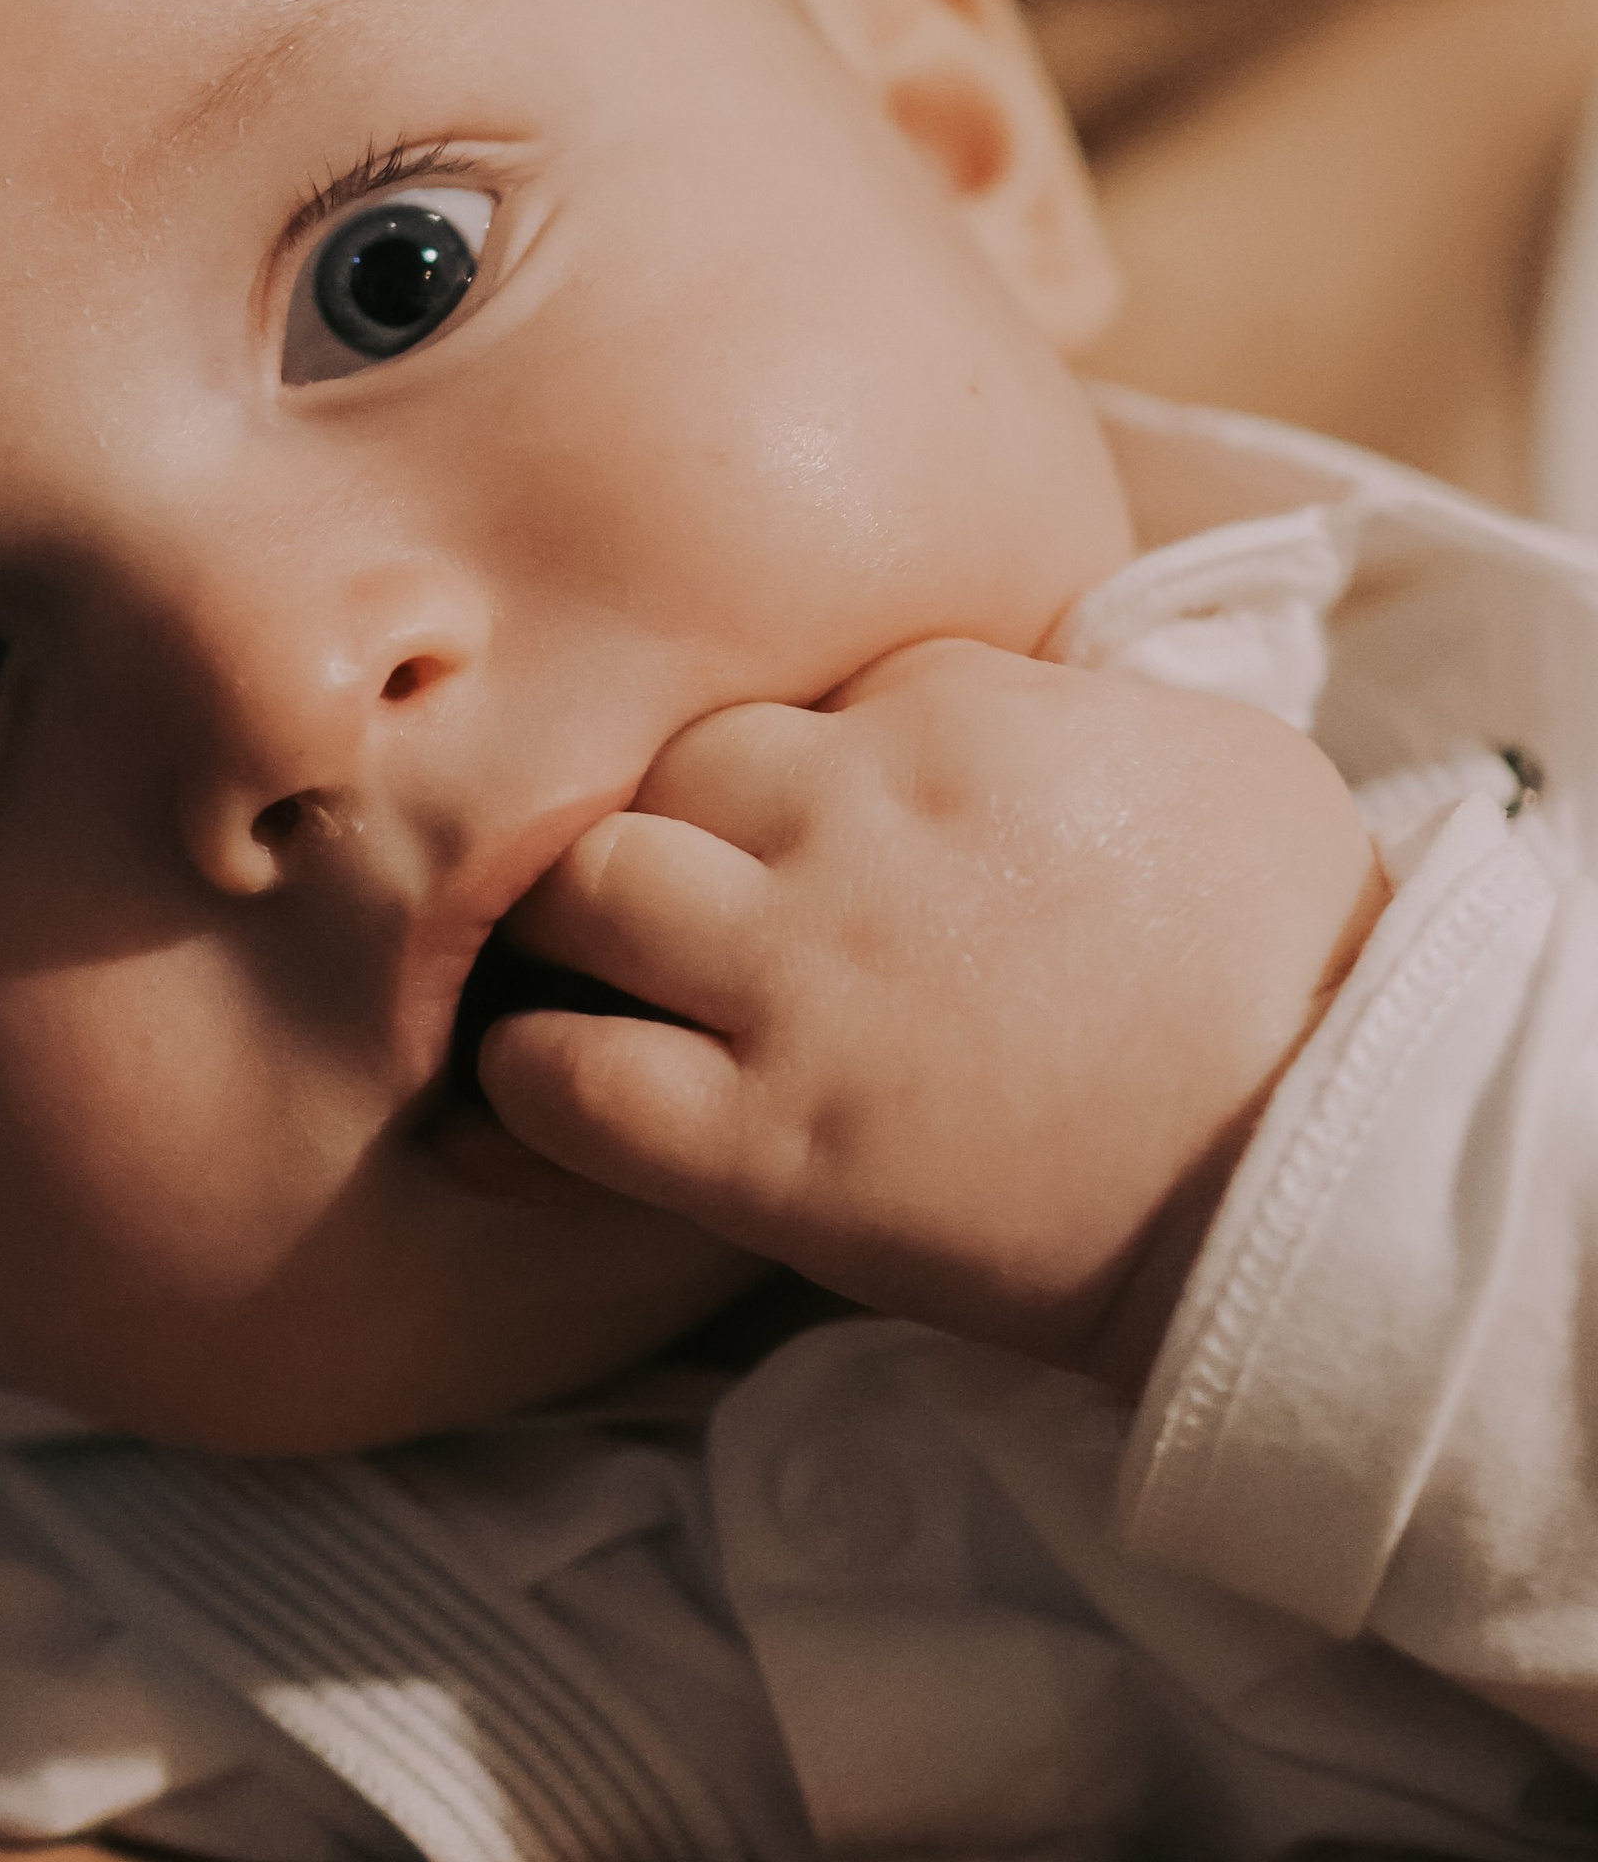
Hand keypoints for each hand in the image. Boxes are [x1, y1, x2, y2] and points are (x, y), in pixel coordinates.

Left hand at [482, 643, 1388, 1393]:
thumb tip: (971, 692)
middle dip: (674, 824)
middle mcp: (853, 820)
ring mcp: (796, 980)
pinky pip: (565, 1076)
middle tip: (696, 905)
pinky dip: (536, 1074)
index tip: (829, 832)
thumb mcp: (1202, 752)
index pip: (809, 685)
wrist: (1324, 1176)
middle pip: (670, 765)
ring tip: (606, 982)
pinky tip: (558, 1082)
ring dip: (582, 929)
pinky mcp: (765, 1143)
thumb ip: (1056, 702)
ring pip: (587, 889)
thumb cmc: (1297, 964)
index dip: (808, 765)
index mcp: (958, 711)